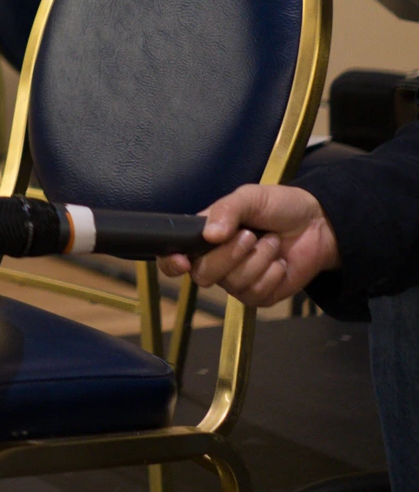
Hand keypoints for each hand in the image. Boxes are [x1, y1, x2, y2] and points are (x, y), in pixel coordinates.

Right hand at [158, 184, 339, 307]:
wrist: (319, 225)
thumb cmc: (281, 206)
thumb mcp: (250, 197)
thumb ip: (226, 210)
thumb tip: (210, 234)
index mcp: (204, 236)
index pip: (173, 256)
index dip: (171, 263)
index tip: (182, 261)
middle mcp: (215, 260)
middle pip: (203, 273)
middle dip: (230, 255)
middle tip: (251, 235)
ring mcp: (236, 280)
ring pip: (232, 284)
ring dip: (258, 260)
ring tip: (272, 242)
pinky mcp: (259, 294)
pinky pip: (255, 293)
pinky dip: (271, 275)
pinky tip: (279, 261)